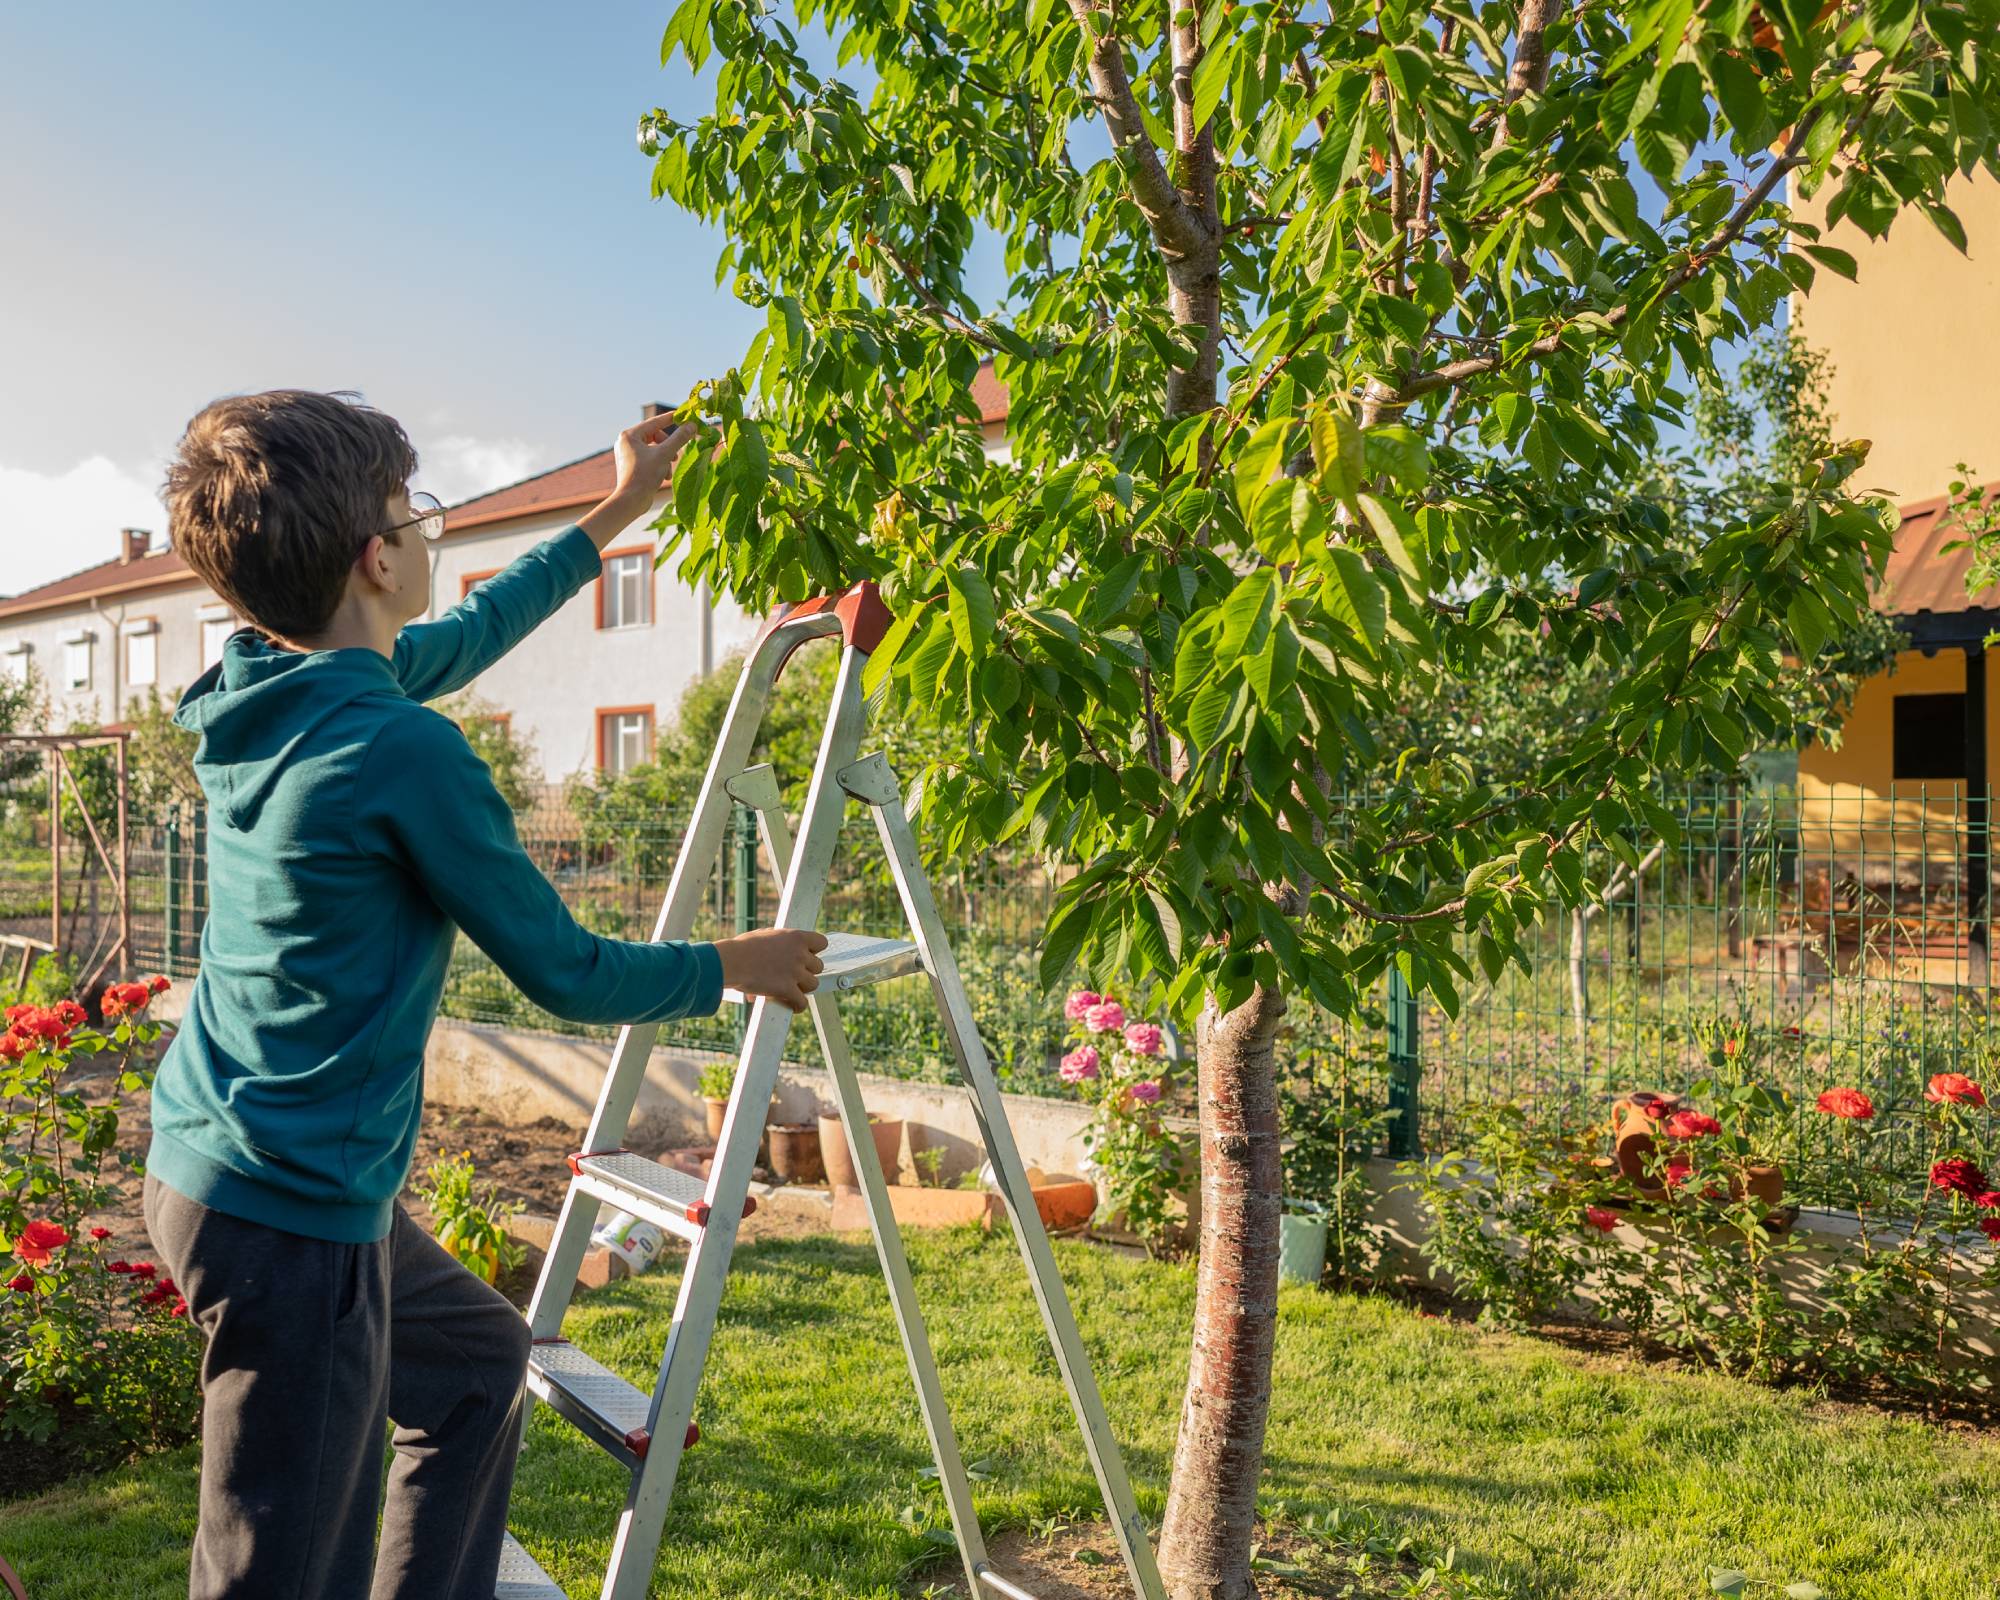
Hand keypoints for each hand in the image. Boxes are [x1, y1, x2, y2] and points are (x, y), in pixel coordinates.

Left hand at [579, 414, 696, 545]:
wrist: (631, 501)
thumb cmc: (644, 475)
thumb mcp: (665, 454)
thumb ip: (679, 438)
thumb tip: (692, 425)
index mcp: (630, 435)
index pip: (654, 422)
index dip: (671, 418)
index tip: (684, 415)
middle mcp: (626, 442)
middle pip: (655, 436)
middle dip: (668, 447)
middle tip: (676, 455)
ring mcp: (628, 455)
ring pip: (654, 449)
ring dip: (665, 459)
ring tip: (667, 471)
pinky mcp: (632, 466)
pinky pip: (650, 459)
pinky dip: (659, 465)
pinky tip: (663, 477)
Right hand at [715, 928, 827, 1011]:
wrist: (733, 961)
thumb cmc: (742, 947)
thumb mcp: (765, 935)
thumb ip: (778, 941)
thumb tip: (778, 946)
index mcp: (796, 937)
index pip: (821, 942)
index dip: (814, 951)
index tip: (806, 956)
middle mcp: (799, 954)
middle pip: (818, 966)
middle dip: (807, 971)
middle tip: (795, 974)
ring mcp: (795, 972)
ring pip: (813, 984)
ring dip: (804, 987)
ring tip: (793, 989)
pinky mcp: (788, 989)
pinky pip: (802, 1002)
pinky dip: (798, 1006)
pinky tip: (793, 1006)